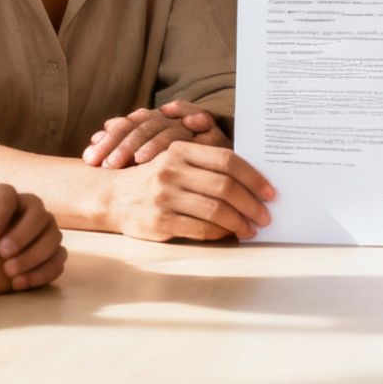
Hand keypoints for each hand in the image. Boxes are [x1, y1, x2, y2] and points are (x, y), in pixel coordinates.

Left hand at [0, 184, 65, 291]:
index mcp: (8, 197)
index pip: (8, 196)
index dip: (1, 214)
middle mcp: (33, 210)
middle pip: (38, 214)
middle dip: (22, 234)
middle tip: (2, 253)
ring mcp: (47, 231)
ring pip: (53, 237)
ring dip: (34, 255)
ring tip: (10, 274)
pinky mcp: (53, 253)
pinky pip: (58, 261)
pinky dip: (43, 272)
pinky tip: (20, 284)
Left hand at [82, 100, 226, 168]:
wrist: (208, 176)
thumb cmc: (169, 171)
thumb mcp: (141, 163)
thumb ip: (120, 150)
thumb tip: (93, 139)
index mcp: (148, 125)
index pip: (125, 127)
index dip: (108, 140)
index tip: (91, 160)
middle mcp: (168, 121)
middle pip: (144, 126)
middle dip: (125, 145)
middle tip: (110, 165)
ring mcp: (190, 126)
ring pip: (170, 128)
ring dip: (156, 141)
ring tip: (141, 158)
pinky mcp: (213, 133)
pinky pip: (206, 119)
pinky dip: (198, 115)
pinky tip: (191, 122)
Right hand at [108, 141, 275, 241]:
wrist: (112, 197)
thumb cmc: (154, 178)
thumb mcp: (174, 159)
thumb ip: (205, 162)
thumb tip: (251, 179)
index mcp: (180, 149)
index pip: (227, 160)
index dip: (254, 177)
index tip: (270, 192)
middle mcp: (172, 170)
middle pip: (225, 186)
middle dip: (252, 204)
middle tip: (265, 216)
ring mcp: (164, 196)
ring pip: (215, 210)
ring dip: (240, 222)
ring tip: (251, 229)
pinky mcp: (159, 221)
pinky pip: (200, 229)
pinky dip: (220, 233)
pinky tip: (229, 234)